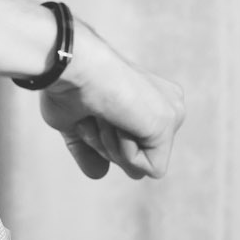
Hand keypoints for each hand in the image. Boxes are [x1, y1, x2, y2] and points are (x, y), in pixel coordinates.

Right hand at [36, 22, 185, 179]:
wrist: (72, 66)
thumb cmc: (68, 86)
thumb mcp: (76, 122)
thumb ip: (90, 148)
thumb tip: (100, 173)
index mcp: (148, 101)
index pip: (131, 148)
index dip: (100, 141)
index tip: (89, 113)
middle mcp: (167, 104)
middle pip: (136, 160)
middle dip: (106, 147)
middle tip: (95, 114)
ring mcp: (171, 112)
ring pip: (140, 167)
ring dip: (111, 147)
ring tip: (104, 113)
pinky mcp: (169, 122)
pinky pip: (151, 168)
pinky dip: (126, 153)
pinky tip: (119, 120)